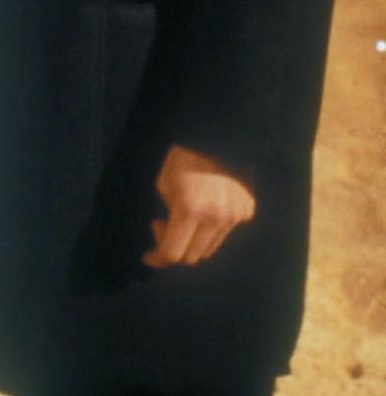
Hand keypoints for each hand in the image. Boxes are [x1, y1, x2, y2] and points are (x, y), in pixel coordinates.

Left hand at [143, 144, 255, 267]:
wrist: (220, 137)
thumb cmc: (184, 155)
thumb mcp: (164, 182)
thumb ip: (169, 213)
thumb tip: (170, 230)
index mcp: (190, 209)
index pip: (174, 252)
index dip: (158, 258)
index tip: (148, 256)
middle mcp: (216, 218)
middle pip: (194, 256)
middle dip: (173, 248)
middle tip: (162, 226)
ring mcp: (235, 217)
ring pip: (211, 247)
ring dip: (193, 240)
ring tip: (183, 217)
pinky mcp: (247, 212)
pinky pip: (225, 231)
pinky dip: (210, 228)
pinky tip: (204, 207)